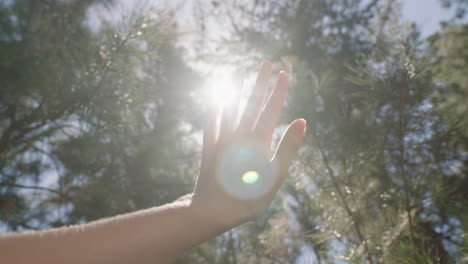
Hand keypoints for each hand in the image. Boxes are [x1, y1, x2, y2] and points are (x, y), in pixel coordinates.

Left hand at [192, 60, 306, 226]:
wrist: (212, 211)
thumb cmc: (248, 198)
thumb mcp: (275, 178)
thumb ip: (288, 148)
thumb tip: (301, 121)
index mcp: (257, 142)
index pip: (270, 110)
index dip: (278, 91)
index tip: (284, 73)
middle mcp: (239, 136)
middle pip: (251, 104)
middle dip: (260, 82)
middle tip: (266, 62)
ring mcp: (222, 140)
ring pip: (229, 108)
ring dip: (234, 88)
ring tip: (238, 71)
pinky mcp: (209, 148)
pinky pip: (211, 123)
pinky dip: (213, 109)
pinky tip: (214, 99)